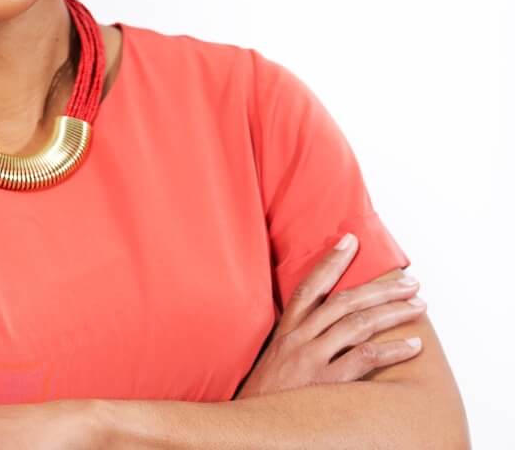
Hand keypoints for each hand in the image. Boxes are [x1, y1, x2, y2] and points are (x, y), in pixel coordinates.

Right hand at [233, 233, 425, 398]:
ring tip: (418, 305)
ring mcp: (311, 360)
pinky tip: (413, 346)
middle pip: (343, 301)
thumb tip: (322, 324)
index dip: (331, 261)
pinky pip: (364, 359)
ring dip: (393, 312)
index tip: (351, 240)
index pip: (310, 286)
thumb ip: (295, 339)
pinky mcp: (325, 384)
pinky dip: (392, 350)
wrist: (249, 428)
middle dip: (380, 288)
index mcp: (286, 330)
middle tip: (409, 281)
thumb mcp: (274, 359)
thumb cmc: (266, 396)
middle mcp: (298, 339)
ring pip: (358, 324)